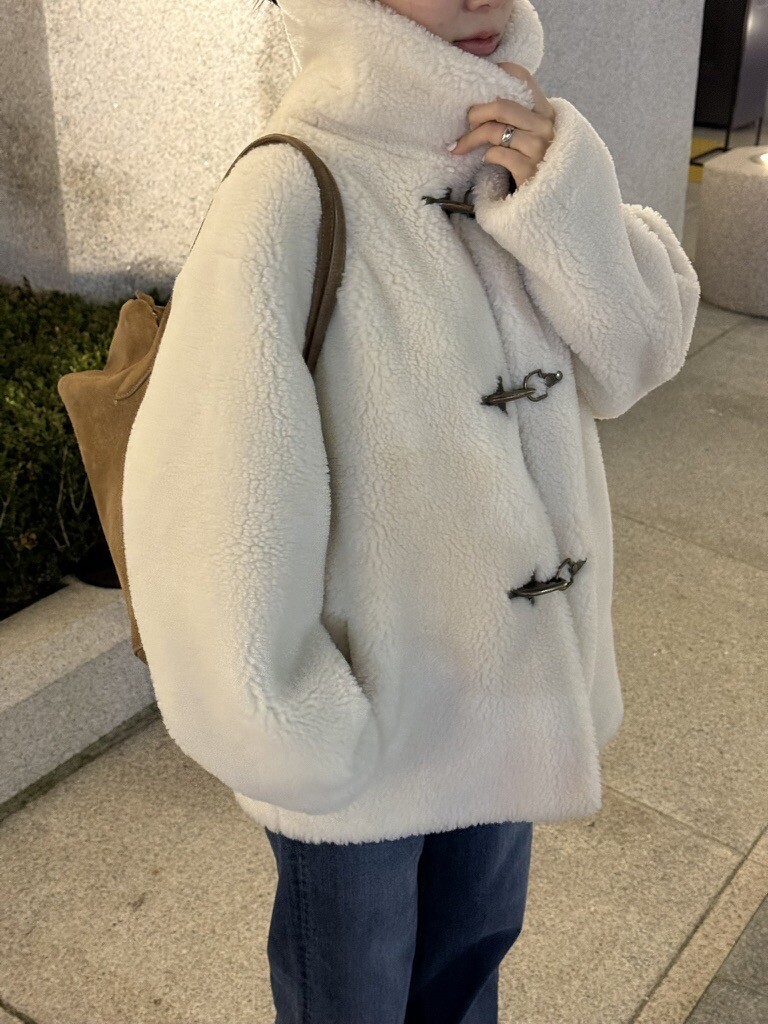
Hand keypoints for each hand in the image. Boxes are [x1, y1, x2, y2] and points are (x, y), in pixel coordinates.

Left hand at [449, 63, 555, 189]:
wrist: (552, 198)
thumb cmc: (537, 164)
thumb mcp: (534, 135)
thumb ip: (519, 116)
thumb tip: (481, 101)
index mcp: (546, 111)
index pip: (522, 76)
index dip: (496, 74)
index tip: (478, 88)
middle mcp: (545, 125)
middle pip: (501, 105)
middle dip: (476, 114)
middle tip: (466, 125)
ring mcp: (539, 147)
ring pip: (494, 130)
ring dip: (471, 139)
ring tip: (461, 147)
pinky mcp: (529, 169)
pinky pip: (497, 154)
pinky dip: (486, 156)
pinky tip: (486, 160)